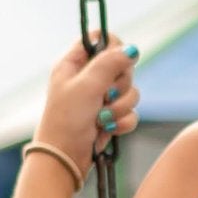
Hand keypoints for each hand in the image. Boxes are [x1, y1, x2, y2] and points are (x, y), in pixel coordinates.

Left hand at [36, 36, 139, 169]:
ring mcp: (101, 99)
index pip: (99, 40)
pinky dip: (123, 122)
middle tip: (106, 95)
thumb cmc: (67, 120)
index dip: (113, 47)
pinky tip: (109, 130)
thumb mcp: (87, 86)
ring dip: (121, 107)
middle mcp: (88, 79)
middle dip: (120, 84)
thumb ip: (109, 64)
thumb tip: (132, 49)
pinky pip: (131, 113)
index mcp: (74, 64)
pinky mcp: (112, 118)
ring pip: (130, 92)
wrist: (66, 157)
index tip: (117, 61)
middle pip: (121, 66)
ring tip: (104, 118)